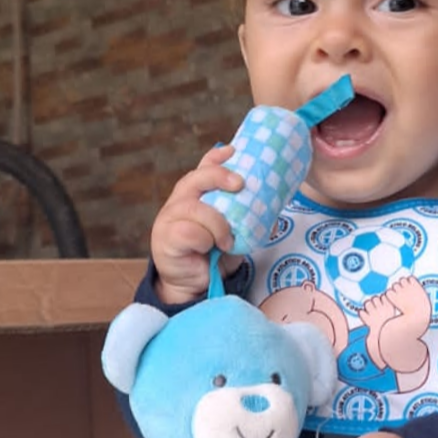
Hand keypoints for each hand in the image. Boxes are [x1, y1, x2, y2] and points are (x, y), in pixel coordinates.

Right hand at [151, 144, 243, 306]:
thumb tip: (272, 211)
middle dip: (220, 176)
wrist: (194, 285)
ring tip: (226, 242)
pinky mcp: (165, 237)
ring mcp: (170, 217)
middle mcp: (181, 200)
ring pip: (197, 209)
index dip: (217, 158)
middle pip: (197, 178)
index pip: (205, 167)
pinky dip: (205, 241)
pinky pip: (190, 232)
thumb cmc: (214, 255)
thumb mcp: (233, 233)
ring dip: (218, 225)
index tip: (233, 152)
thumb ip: (245, 219)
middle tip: (239, 185)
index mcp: (198, 194)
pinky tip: (209, 250)